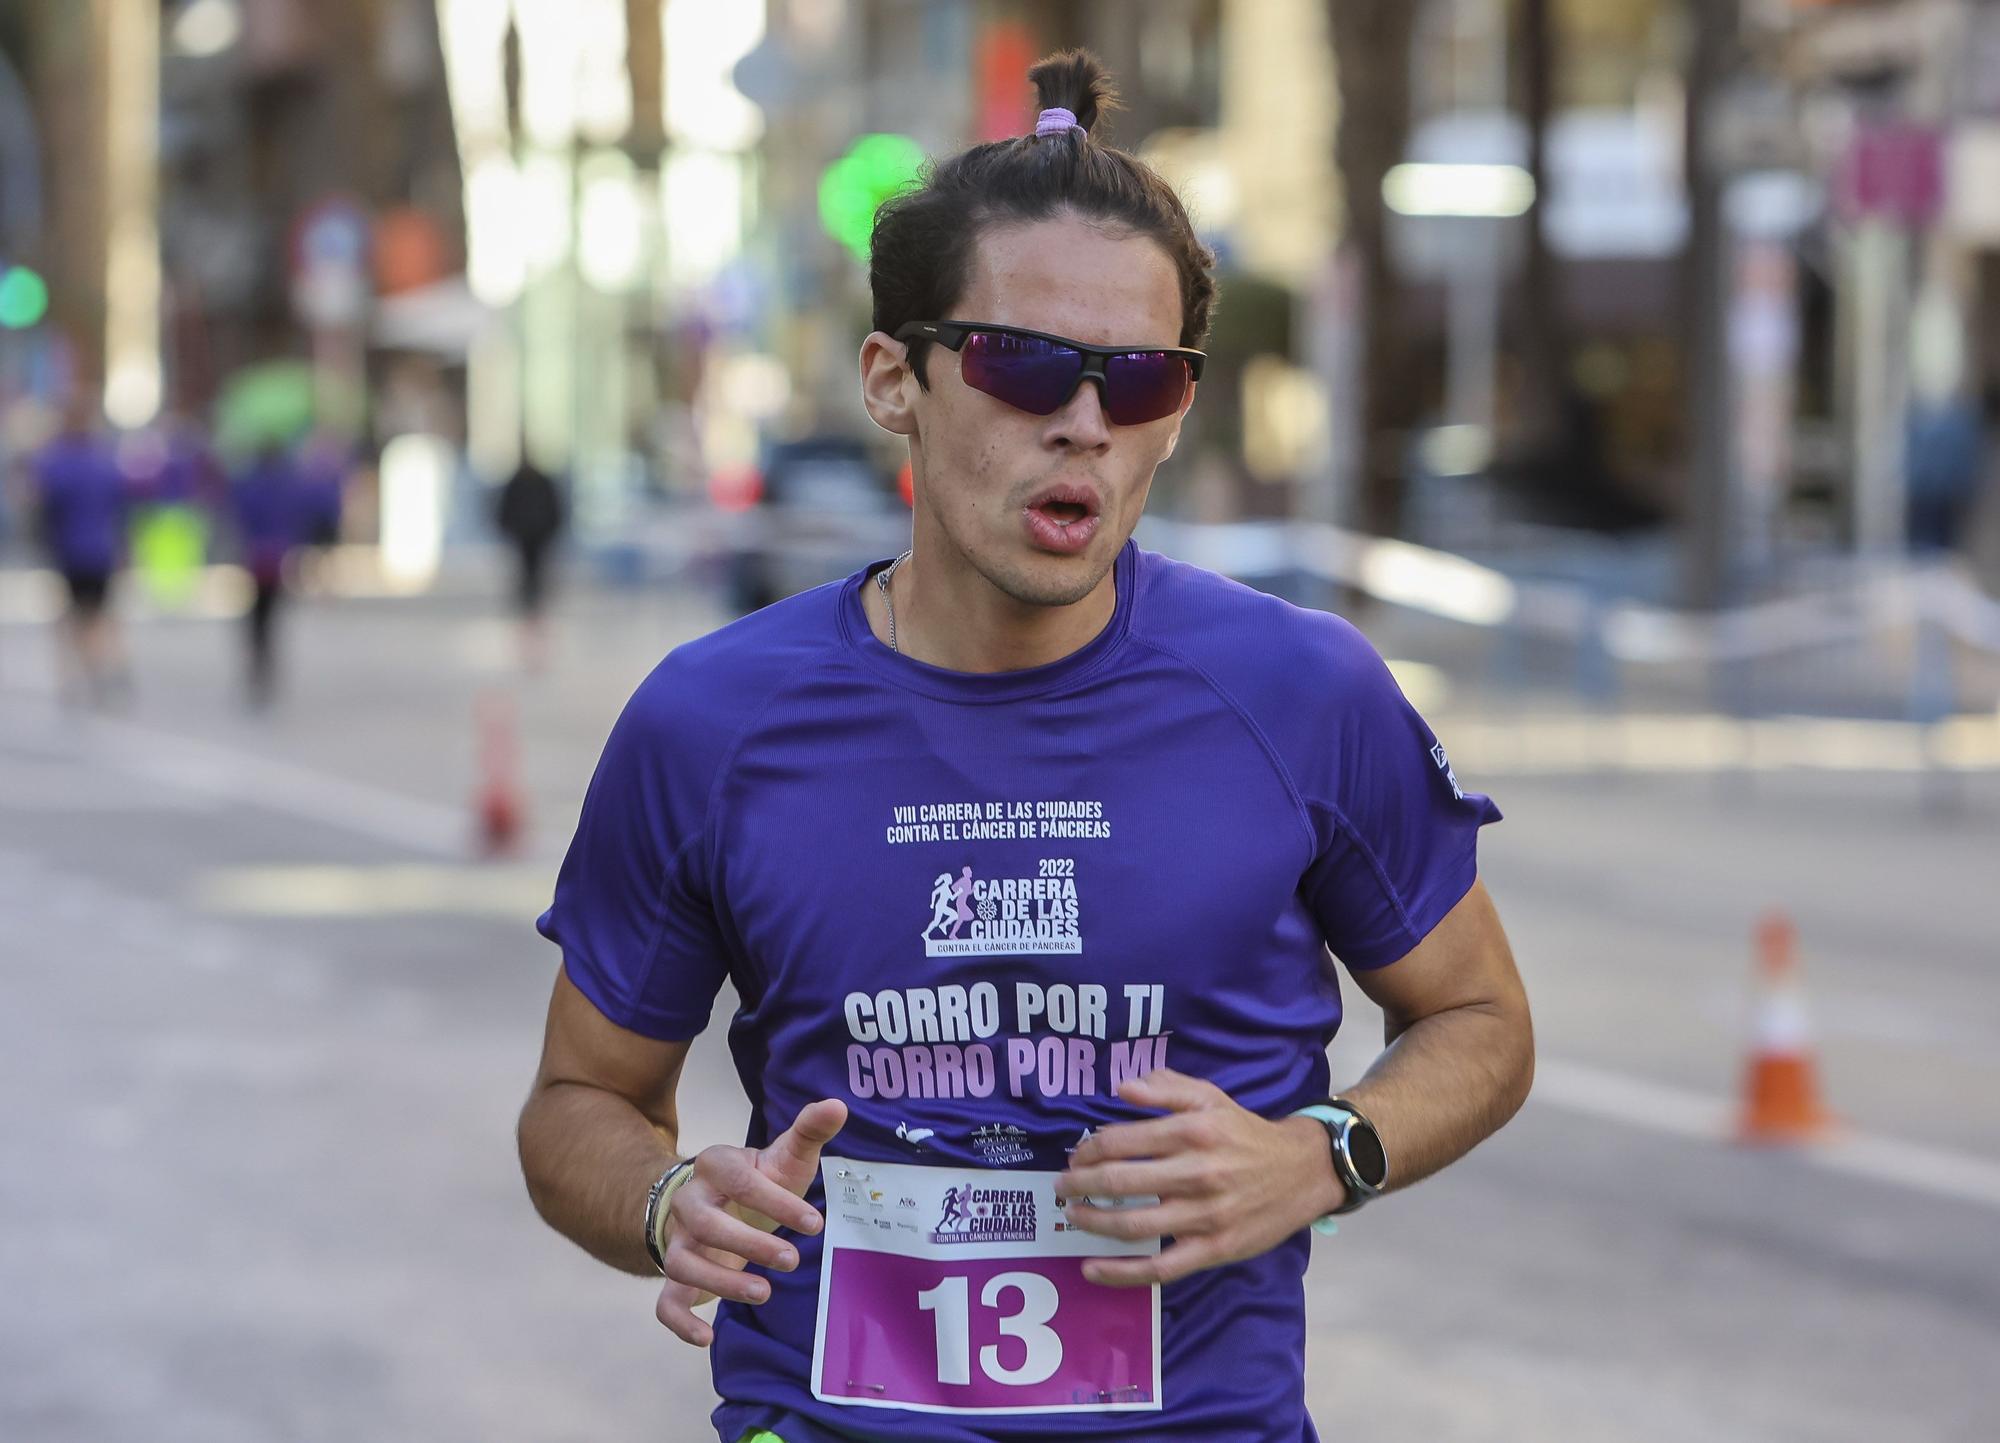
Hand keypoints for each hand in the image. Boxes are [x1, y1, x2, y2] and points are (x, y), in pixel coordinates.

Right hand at [654, 1098, 846, 1345]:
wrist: (716, 1200)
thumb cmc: (759, 1180)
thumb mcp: (784, 1156)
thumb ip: (809, 1130)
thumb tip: (837, 1104)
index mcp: (716, 1164)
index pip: (740, 1180)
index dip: (777, 1202)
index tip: (815, 1224)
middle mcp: (690, 1201)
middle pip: (705, 1222)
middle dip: (748, 1243)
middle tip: (792, 1260)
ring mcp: (678, 1240)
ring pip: (681, 1261)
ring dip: (719, 1281)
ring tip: (764, 1293)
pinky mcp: (676, 1274)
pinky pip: (665, 1301)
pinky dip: (680, 1323)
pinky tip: (707, 1338)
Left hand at [1055, 1068, 1339, 1286]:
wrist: (1301, 1172)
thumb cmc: (1245, 1134)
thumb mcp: (1211, 1098)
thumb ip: (1167, 1088)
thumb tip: (1122, 1088)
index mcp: (1192, 1131)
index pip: (1122, 1141)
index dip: (1089, 1150)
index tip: (1076, 1156)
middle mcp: (1196, 1172)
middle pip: (1120, 1181)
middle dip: (1080, 1185)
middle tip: (1062, 1187)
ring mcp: (1204, 1215)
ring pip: (1134, 1224)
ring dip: (1093, 1221)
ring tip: (1073, 1216)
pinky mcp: (1213, 1249)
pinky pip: (1159, 1268)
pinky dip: (1121, 1272)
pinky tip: (1092, 1269)